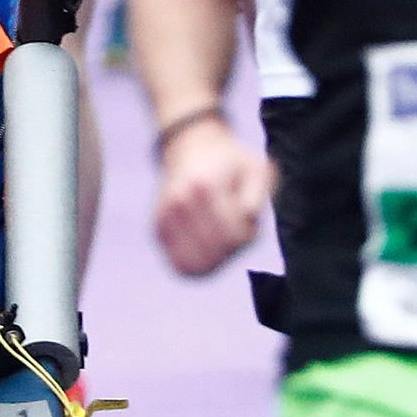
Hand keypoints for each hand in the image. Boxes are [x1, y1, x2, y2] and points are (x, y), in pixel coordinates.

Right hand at [154, 117, 272, 276]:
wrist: (192, 150)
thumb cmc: (231, 163)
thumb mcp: (255, 167)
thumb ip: (258, 193)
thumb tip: (247, 217)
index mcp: (203, 186)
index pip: (232, 236)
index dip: (248, 235)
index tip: (248, 218)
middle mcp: (178, 202)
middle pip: (215, 253)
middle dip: (234, 248)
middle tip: (237, 228)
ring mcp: (164, 218)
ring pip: (197, 266)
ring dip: (217, 259)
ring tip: (222, 236)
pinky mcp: (158, 231)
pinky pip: (181, 266)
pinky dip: (200, 265)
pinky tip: (208, 247)